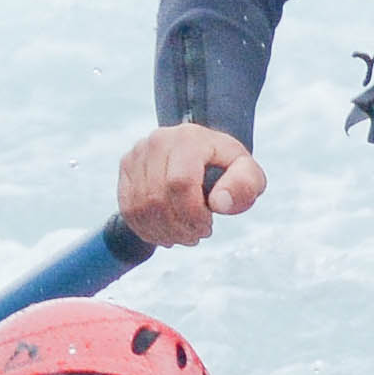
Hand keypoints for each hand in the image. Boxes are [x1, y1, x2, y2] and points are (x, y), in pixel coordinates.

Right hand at [118, 124, 264, 247]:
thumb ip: (244, 186)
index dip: (192, 215)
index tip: (207, 227)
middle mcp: (157, 141)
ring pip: (141, 208)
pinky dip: (147, 230)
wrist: (201, 152)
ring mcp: (137, 154)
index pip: (180, 184)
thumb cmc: (227, 168)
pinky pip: (129, 209)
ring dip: (164, 232)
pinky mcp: (126, 168)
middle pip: (158, 199)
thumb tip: (219, 203)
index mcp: (188, 139)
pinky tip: (166, 233)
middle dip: (179, 227)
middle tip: (197, 235)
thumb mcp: (248, 173)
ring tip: (184, 235)